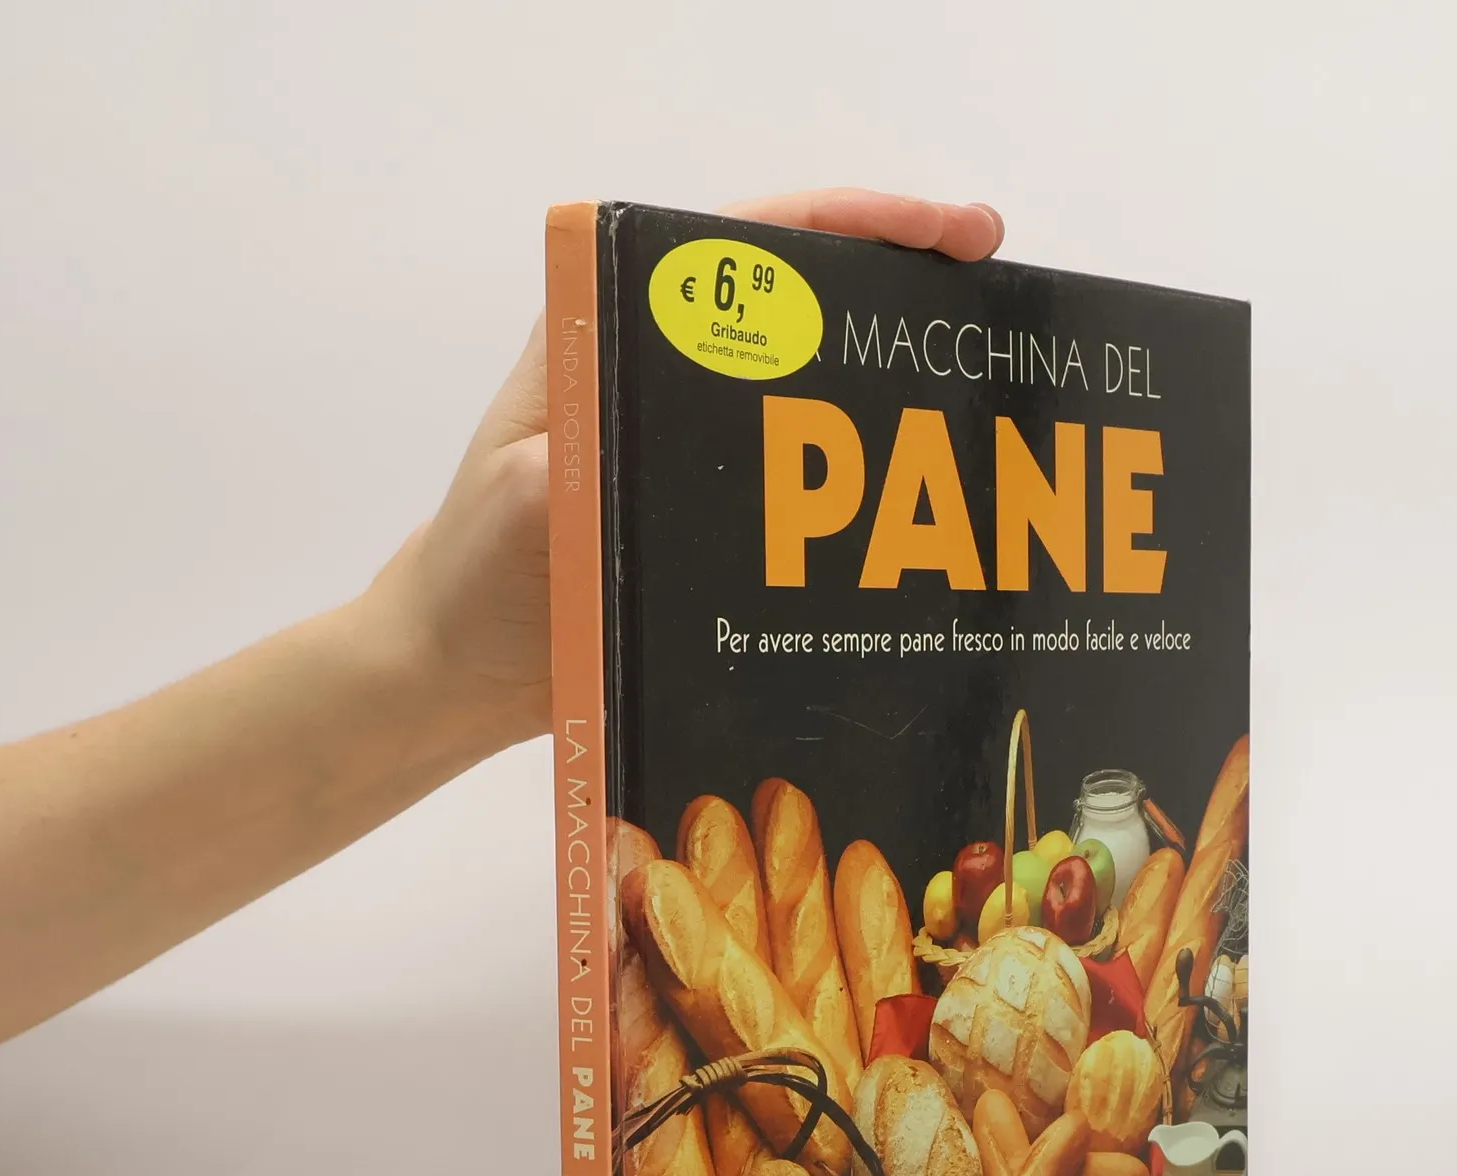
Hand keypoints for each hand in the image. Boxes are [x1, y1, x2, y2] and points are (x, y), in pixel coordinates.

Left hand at [383, 190, 1005, 752]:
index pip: (751, 242)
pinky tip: (929, 501)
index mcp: (615, 333)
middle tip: (994, 284)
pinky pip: (808, 477)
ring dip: (896, 381)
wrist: (462, 672)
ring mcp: (696, 444)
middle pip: (804, 297)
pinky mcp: (715, 514)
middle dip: (903, 282)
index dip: (856, 222)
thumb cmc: (479, 576)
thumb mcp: (523, 509)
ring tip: (986, 384)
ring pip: (815, 384)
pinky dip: (870, 477)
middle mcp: (667, 371)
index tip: (946, 233)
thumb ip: (579, 469)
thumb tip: (651, 451)